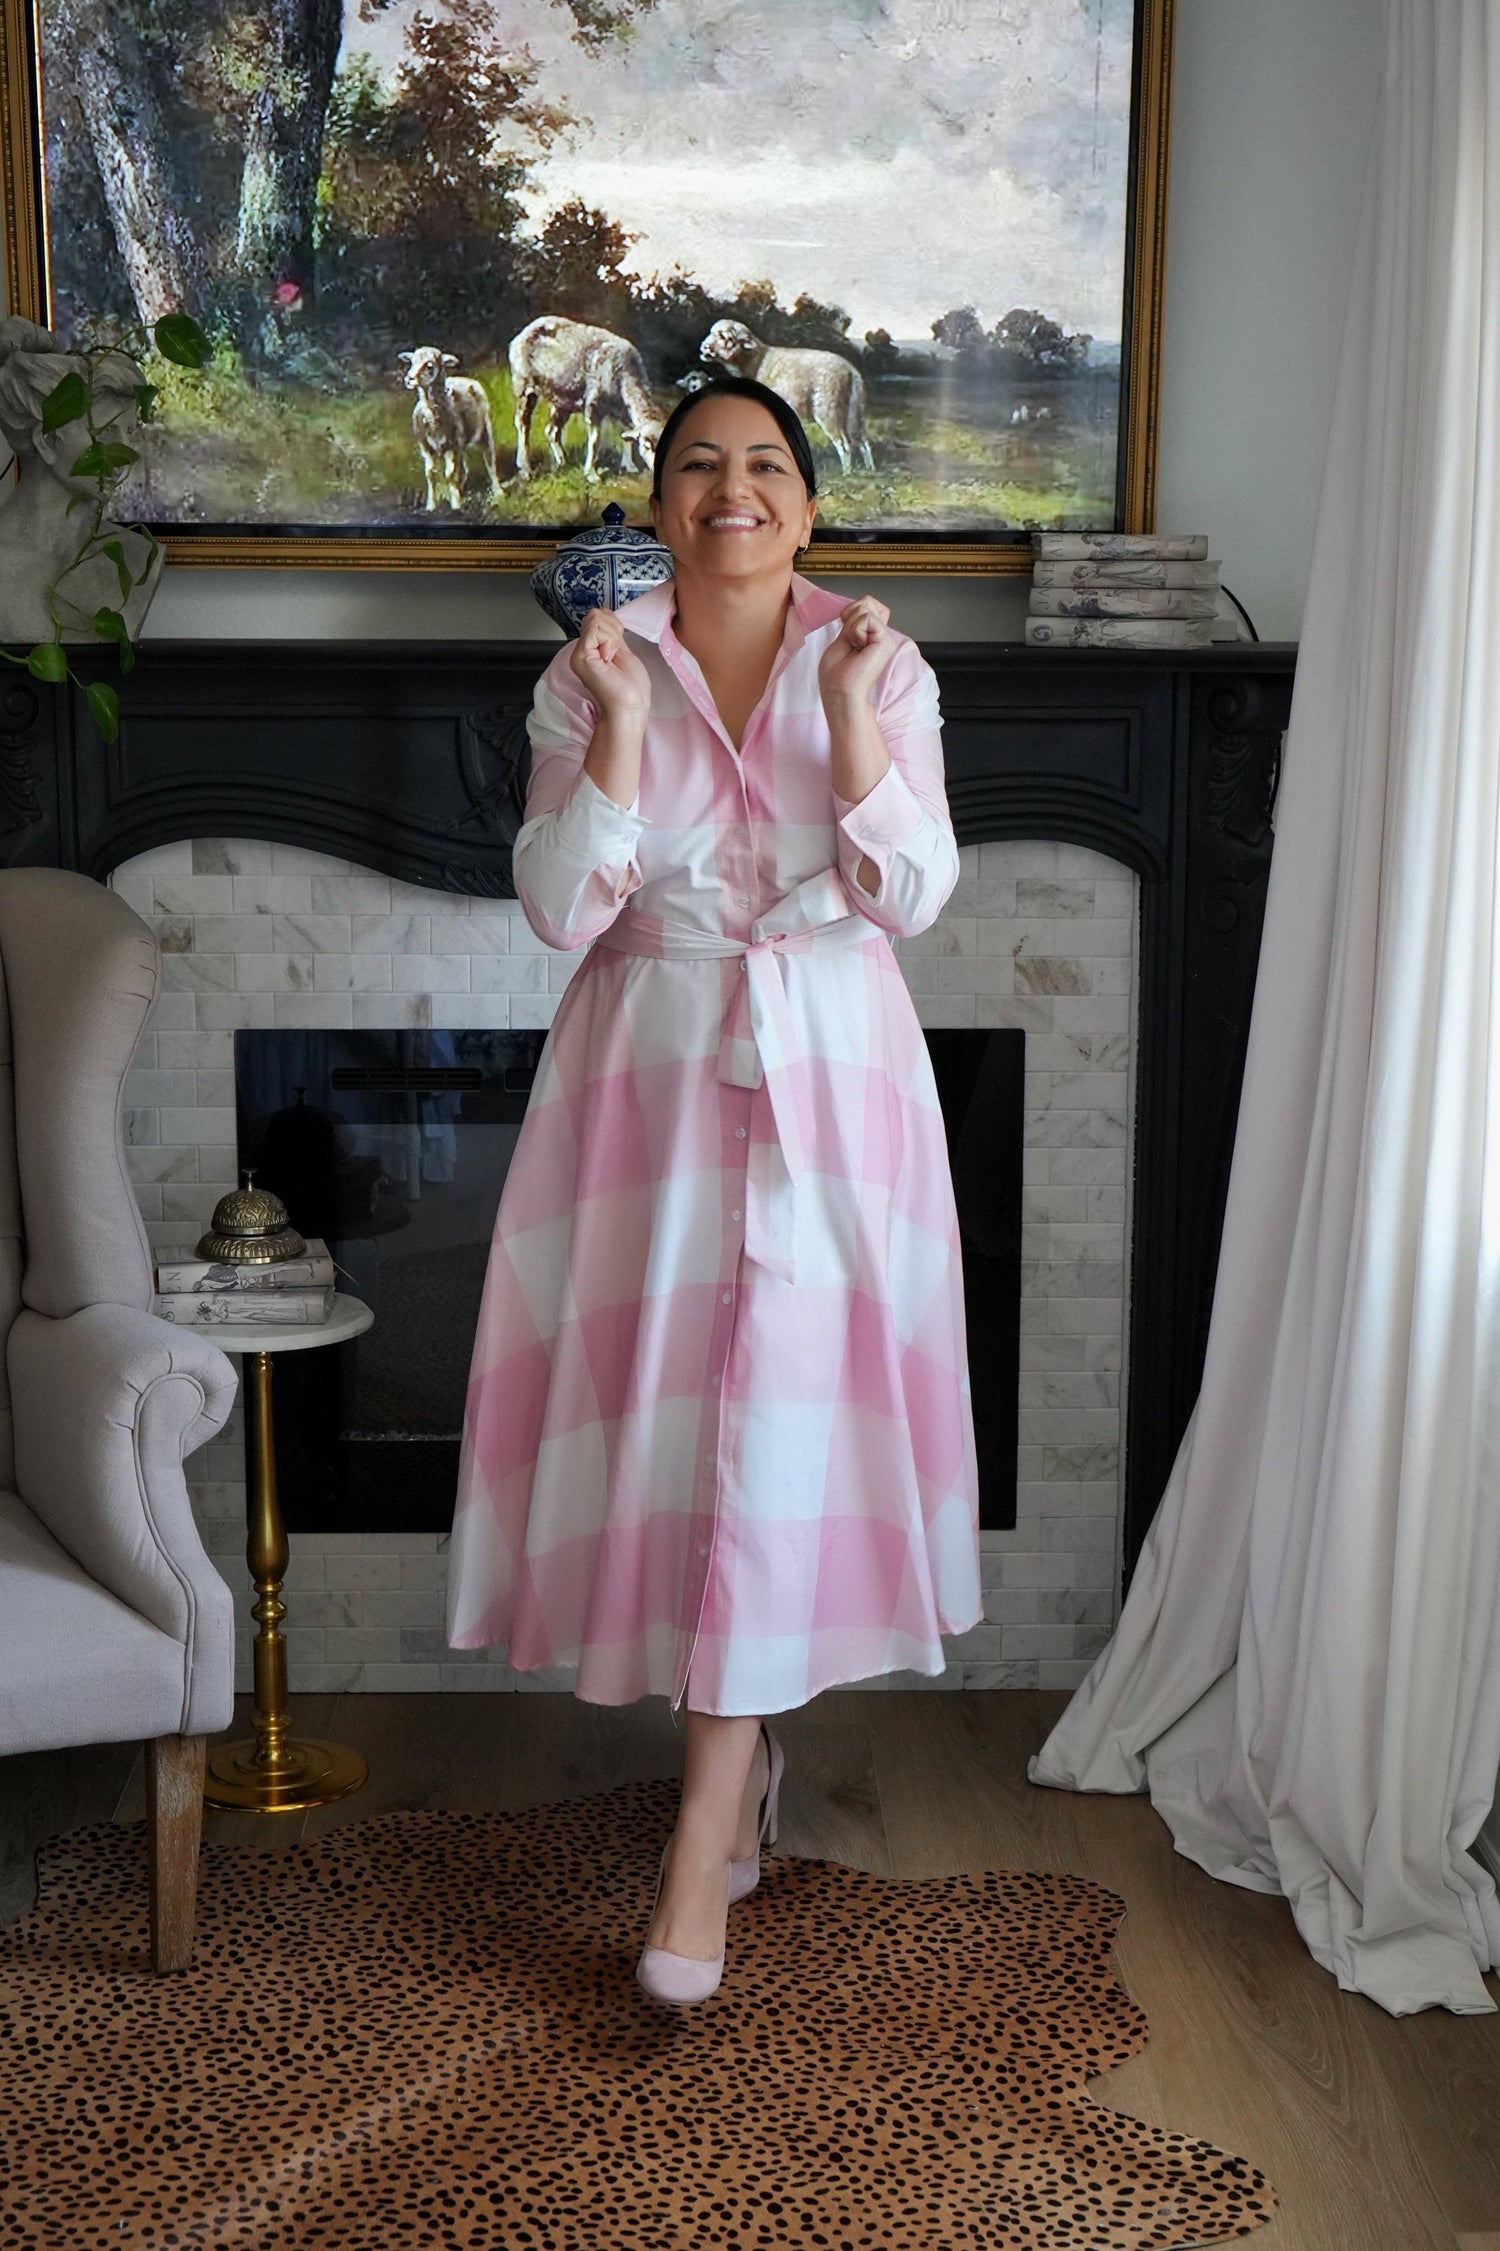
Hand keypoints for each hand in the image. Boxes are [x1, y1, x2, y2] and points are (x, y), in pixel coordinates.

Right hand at [569, 607, 651, 725]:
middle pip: (596, 614)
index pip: (598, 616)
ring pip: (596, 618)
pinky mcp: (580, 655)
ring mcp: (578, 653)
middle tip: (616, 654)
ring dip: (613, 636)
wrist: (630, 707)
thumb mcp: (623, 651)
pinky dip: (609, 641)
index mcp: (591, 649)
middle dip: (614, 629)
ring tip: (613, 658)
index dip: (614, 625)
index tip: (619, 649)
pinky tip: (609, 659)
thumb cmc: (631, 688)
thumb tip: (606, 615)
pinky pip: (596, 629)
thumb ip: (612, 635)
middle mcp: (581, 650)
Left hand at [818, 596, 893, 709]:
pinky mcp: (886, 641)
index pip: (865, 604)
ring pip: (865, 607)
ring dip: (851, 626)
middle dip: (850, 617)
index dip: (850, 613)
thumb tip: (863, 606)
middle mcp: (881, 635)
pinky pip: (867, 618)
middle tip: (850, 642)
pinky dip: (855, 631)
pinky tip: (858, 648)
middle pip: (866, 601)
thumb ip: (853, 622)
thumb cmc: (837, 675)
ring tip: (854, 647)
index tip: (846, 636)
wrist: (841, 694)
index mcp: (871, 636)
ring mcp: (885, 638)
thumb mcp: (842, 639)